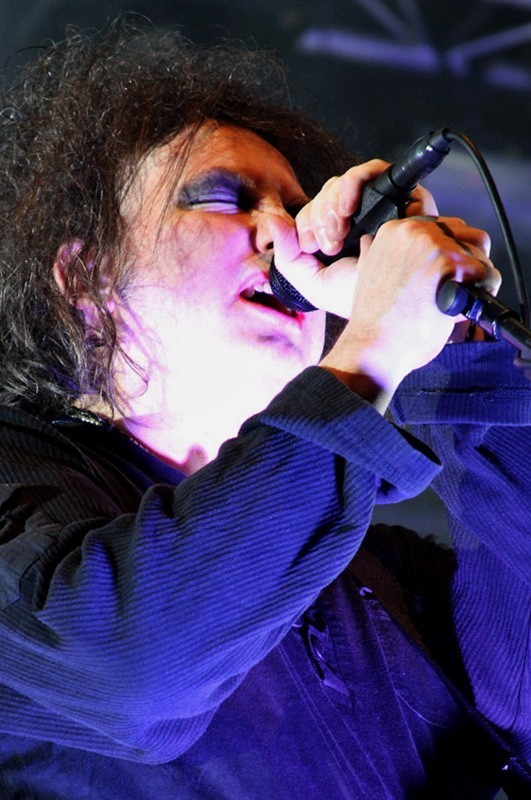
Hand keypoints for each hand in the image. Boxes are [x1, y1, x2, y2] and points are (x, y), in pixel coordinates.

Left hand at [271, 160, 438, 317]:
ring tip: (340, 232)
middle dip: (321, 215)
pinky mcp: (403, 194)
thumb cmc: (354, 297)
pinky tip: (349, 210)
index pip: (315, 209)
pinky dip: (354, 184)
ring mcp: (381, 204)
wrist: (387, 303)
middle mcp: (360, 217)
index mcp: (339, 234)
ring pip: (347, 181)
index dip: (308, 223)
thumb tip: (273, 221)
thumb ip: (286, 255)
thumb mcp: (310, 281)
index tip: (312, 247)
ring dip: (334, 203)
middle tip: (330, 244)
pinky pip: (374, 171)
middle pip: (329, 192)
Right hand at [321, 215, 498, 394]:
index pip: (442, 228)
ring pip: (479, 253)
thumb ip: (391, 257)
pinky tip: (461, 307)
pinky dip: (482, 293)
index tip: (444, 274)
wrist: (373, 345)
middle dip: (466, 262)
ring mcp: (432, 244)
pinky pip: (486, 273)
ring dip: (475, 278)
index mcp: (393, 231)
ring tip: (456, 301)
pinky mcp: (448, 263)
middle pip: (465, 235)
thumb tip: (401, 253)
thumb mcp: (372, 275)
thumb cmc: (375, 322)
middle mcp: (413, 230)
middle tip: (454, 289)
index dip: (449, 253)